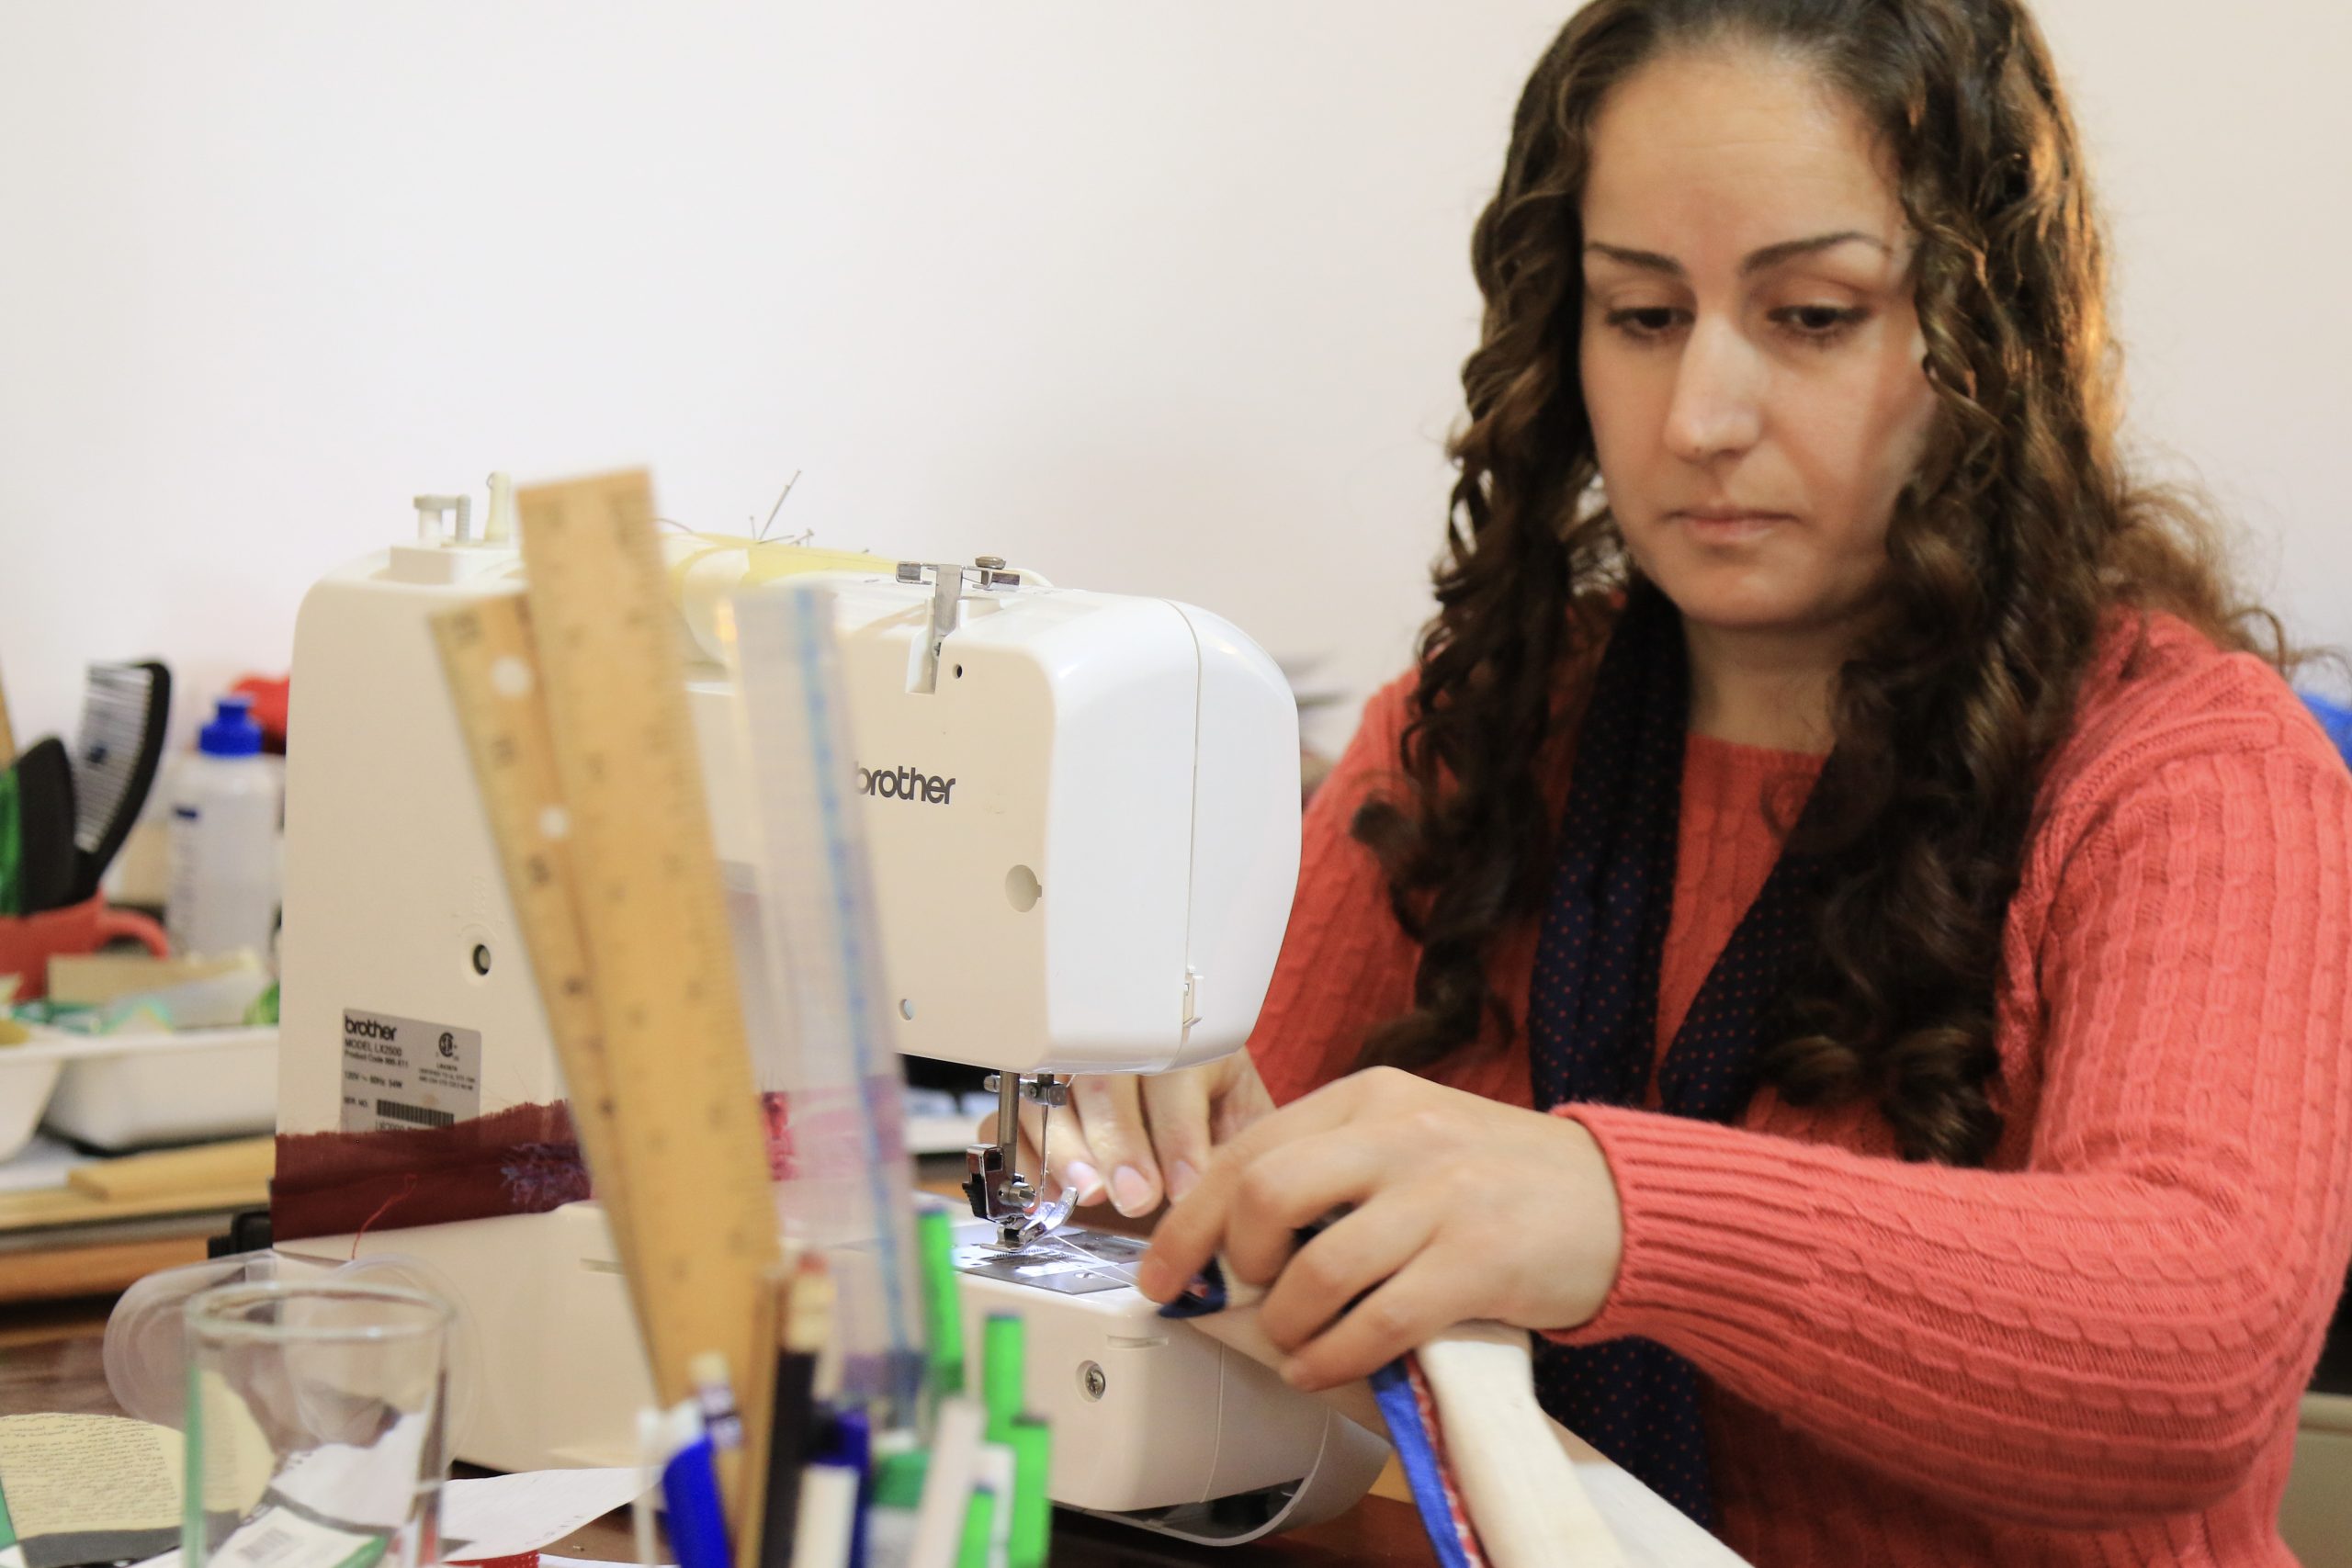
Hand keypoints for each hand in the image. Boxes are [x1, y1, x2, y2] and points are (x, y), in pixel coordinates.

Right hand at [979, 1051, 1275, 1217]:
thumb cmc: (1214, 1120)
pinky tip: (1046, 1196)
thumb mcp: (1239, 1128)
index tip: (1184, 1189)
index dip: (1177, 1136)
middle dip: (1120, 1143)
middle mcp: (1116, 1046)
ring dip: (1065, 1147)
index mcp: (1182, 1043)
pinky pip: (1005, 1121)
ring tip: (1088, 1192)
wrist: (1189, 1115)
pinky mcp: (1028, 1100)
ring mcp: (1065, 1069)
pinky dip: (1021, 1160)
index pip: (1173, 1078)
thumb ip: (1229, 1156)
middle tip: (1136, 1197)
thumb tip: (1210, 1197)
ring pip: (1049, 1094)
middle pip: (1104, 1078)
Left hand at [1132, 1066, 1623, 1389]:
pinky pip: (1375, 1322)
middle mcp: (1399, 1136)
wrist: (1621, 1202)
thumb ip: (1332, 1168)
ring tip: (1294, 1344)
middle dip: (1233, 1264)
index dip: (1189, 1220)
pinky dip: (1333, 1359)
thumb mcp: (1411, 1140)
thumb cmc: (1501, 1179)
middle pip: (1265, 1195)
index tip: (1162, 1272)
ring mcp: (1440, 1197)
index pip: (1249, 1149)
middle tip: (1244, 1298)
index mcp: (1372, 1096)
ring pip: (1315, 1269)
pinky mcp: (1476, 1263)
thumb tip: (1231, 1232)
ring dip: (1285, 1326)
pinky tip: (1325, 1369)